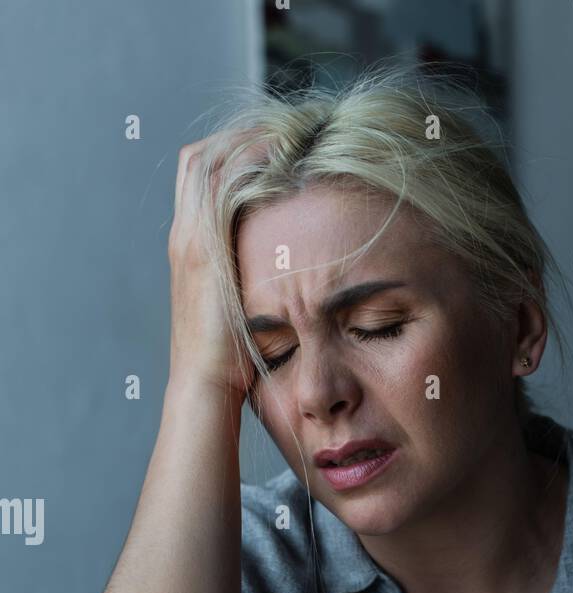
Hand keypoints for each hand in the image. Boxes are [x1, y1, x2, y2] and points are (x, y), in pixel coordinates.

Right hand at [167, 131, 264, 398]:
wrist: (205, 386)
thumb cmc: (231, 361)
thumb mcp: (240, 308)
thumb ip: (251, 281)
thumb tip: (286, 272)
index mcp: (189, 245)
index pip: (201, 174)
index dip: (235, 151)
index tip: (276, 144)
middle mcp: (184, 234)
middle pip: (201, 156)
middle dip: (242, 135)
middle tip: (285, 128)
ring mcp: (190, 239)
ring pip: (210, 160)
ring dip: (249, 139)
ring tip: (290, 131)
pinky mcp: (204, 250)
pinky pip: (223, 185)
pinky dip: (250, 161)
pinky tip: (283, 153)